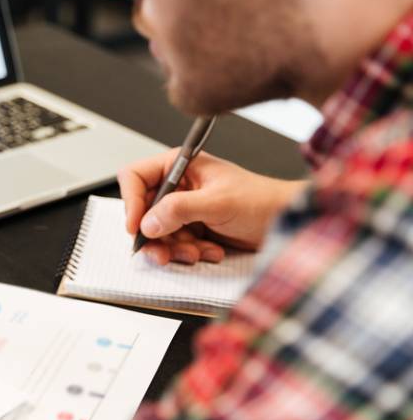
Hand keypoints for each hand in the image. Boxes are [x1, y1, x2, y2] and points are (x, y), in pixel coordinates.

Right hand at [118, 150, 305, 265]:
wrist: (287, 223)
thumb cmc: (262, 201)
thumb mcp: (218, 202)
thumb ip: (180, 210)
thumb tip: (148, 222)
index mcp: (179, 166)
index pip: (136, 178)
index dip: (131, 202)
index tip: (136, 226)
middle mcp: (178, 186)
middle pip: (143, 212)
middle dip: (155, 235)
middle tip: (164, 253)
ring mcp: (184, 209)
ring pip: (157, 233)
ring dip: (175, 248)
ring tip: (198, 252)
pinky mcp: (192, 229)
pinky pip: (174, 245)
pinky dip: (189, 253)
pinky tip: (210, 250)